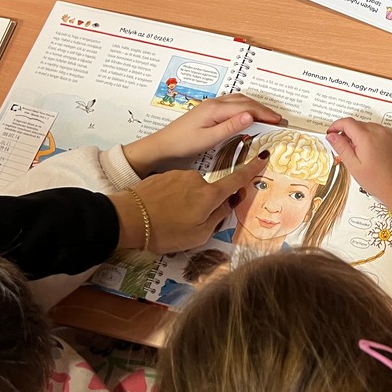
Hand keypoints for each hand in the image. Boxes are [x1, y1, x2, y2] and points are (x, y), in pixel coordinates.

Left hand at [111, 153, 268, 253]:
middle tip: (189, 223)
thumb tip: (227, 205)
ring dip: (185, 203)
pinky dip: (172, 199)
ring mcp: (179, 175)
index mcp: (209, 195)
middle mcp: (197, 180)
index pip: (237, 179)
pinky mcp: (163, 176)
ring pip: (190, 190)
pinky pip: (175, 187)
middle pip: (210, 190)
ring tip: (170, 220)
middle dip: (204, 204)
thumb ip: (218, 217)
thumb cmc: (164, 231)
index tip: (263, 156)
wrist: (128, 218)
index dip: (252, 169)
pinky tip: (160, 212)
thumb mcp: (198, 235)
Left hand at [122, 94, 282, 176]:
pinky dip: (245, 107)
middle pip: (245, 101)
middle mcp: (214, 103)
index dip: (264, 114)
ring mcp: (211, 105)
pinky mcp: (208, 110)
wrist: (162, 145)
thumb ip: (230, 127)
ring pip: (239, 100)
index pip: (247, 108)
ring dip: (254, 106)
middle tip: (277, 119)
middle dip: (263, 109)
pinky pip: (232, 103)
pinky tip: (247, 114)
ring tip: (266, 116)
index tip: (277, 121)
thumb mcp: (209, 139)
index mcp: (216, 109)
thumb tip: (251, 116)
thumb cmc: (182, 144)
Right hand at [326, 117, 391, 234]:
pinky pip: (381, 132)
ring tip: (359, 153)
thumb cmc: (379, 181)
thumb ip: (341, 148)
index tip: (331, 132)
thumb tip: (331, 136)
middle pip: (358, 124)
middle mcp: (380, 132)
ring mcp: (390, 134)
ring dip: (361, 134)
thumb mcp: (354, 166)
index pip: (347, 122)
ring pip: (370, 127)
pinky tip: (372, 153)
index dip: (336, 125)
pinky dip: (373, 137)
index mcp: (367, 137)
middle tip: (344, 147)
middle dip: (348, 132)